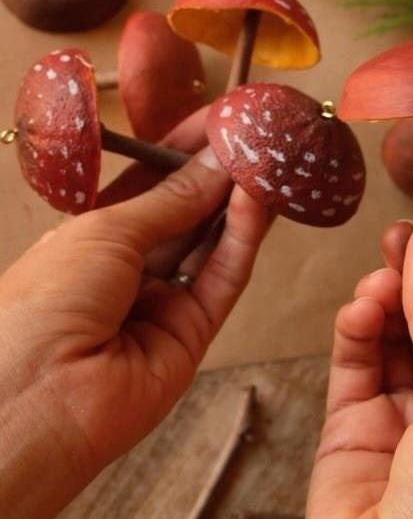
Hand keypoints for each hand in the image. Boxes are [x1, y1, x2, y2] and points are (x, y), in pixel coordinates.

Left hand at [0, 110, 270, 518]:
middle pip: (188, 210)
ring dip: (240, 200)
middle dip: (221, 172)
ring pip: (213, 242)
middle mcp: (131, 266)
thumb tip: (215, 163)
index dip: (185, 149)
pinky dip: (243, 239)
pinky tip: (258, 202)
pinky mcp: (194, 332)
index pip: (151, 181)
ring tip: (270, 159)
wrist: (35, 399)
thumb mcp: (105, 231)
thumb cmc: (42, 304)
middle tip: (259, 136)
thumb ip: (171, 199)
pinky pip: (224, 278)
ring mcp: (164, 300)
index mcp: (95, 235)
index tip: (222, 119)